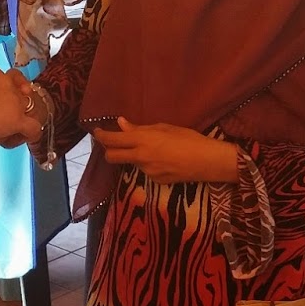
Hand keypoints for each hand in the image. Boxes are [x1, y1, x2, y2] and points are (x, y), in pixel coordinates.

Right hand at [0, 67, 42, 149]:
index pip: (7, 82)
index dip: (3, 98)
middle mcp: (7, 82)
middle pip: (18, 98)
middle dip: (8, 113)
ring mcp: (14, 100)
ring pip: (26, 113)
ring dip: (14, 126)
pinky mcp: (17, 118)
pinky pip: (33, 128)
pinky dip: (28, 136)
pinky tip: (14, 141)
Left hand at [92, 118, 237, 184]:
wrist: (207, 161)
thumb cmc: (188, 138)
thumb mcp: (164, 128)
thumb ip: (140, 128)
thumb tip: (121, 124)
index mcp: (142, 140)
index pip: (111, 140)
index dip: (101, 136)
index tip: (97, 132)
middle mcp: (140, 157)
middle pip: (111, 157)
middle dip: (108, 151)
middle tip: (113, 144)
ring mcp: (147, 171)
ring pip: (131, 163)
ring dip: (133, 156)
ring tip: (153, 149)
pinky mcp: (155, 181)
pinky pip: (146, 171)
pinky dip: (149, 164)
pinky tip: (164, 160)